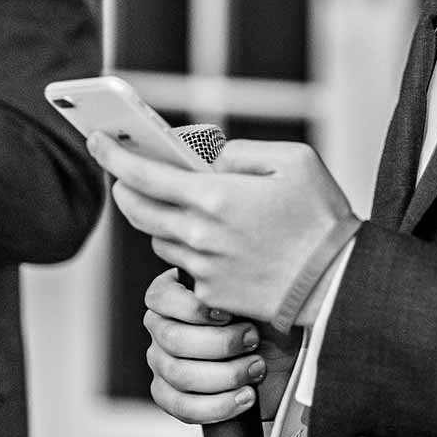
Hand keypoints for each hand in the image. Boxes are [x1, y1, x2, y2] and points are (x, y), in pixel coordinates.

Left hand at [91, 133, 353, 325]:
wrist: (340, 285)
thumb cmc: (322, 218)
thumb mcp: (293, 161)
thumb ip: (242, 152)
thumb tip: (211, 161)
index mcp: (215, 196)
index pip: (142, 175)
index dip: (112, 156)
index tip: (96, 141)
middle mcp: (199, 234)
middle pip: (136, 209)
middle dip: (124, 187)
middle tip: (126, 174)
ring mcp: (202, 268)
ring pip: (158, 238)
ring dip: (161, 220)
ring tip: (185, 208)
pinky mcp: (210, 296)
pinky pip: (183, 266)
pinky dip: (188, 249)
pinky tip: (215, 242)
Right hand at [143, 269, 299, 424]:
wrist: (286, 359)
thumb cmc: (268, 319)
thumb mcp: (256, 291)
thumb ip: (237, 280)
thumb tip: (230, 280)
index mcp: (173, 292)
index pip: (160, 298)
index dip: (194, 310)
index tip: (230, 315)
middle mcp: (161, 325)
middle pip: (172, 340)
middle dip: (222, 345)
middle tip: (253, 340)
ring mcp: (161, 362)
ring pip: (179, 375)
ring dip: (227, 375)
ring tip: (256, 368)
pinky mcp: (170, 395)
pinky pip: (181, 406)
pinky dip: (218, 405)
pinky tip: (244, 396)